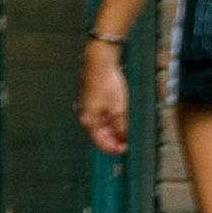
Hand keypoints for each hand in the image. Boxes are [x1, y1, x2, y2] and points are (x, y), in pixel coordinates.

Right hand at [78, 33, 132, 155]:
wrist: (100, 63)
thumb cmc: (107, 84)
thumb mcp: (119, 108)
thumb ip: (121, 126)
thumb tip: (124, 139)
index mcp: (88, 120)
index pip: (100, 142)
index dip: (113, 147)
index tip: (124, 149)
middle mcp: (84, 115)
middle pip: (99, 134)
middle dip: (113, 139)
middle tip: (127, 141)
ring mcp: (86, 107)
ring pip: (100, 124)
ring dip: (112, 129)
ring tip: (126, 131)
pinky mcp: (90, 99)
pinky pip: (99, 114)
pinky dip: (109, 119)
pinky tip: (119, 118)